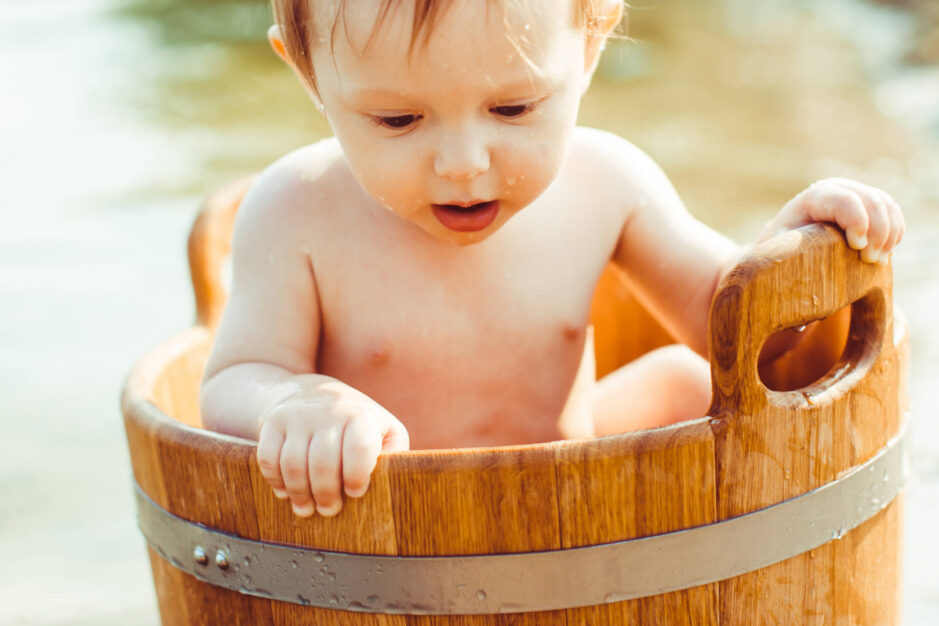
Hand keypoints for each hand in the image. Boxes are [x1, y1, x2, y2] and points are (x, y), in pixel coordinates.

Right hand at [256, 378, 408, 516]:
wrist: (314, 392)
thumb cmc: (357, 423)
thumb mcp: (384, 430)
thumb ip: (392, 455)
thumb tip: (389, 482)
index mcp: (360, 415)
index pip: (359, 448)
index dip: (357, 477)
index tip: (355, 493)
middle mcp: (328, 411)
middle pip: (322, 463)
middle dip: (326, 495)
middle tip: (329, 511)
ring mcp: (298, 415)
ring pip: (293, 464)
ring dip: (299, 494)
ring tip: (306, 508)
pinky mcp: (274, 421)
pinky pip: (268, 458)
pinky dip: (276, 481)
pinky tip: (286, 492)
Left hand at [761, 178, 904, 262]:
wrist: (788, 241)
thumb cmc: (783, 247)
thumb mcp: (780, 245)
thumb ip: (789, 246)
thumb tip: (799, 254)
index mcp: (815, 196)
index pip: (844, 200)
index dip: (858, 222)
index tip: (858, 248)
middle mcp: (838, 188)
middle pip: (871, 201)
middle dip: (878, 232)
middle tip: (871, 261)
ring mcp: (856, 192)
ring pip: (886, 206)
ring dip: (889, 235)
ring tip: (878, 261)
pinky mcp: (869, 203)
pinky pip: (893, 212)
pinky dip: (895, 232)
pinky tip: (886, 251)